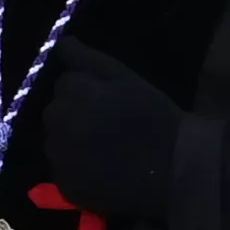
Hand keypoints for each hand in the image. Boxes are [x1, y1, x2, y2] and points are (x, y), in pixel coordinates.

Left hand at [32, 47, 182, 218]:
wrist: (174, 170)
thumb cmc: (154, 116)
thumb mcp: (125, 78)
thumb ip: (88, 60)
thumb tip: (62, 42)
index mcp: (71, 92)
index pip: (66, 84)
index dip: (88, 91)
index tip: (111, 102)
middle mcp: (57, 123)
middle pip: (56, 112)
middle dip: (75, 114)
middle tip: (109, 126)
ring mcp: (58, 157)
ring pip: (56, 142)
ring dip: (72, 141)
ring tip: (106, 149)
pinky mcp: (65, 186)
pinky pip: (63, 171)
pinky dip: (76, 169)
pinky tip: (102, 170)